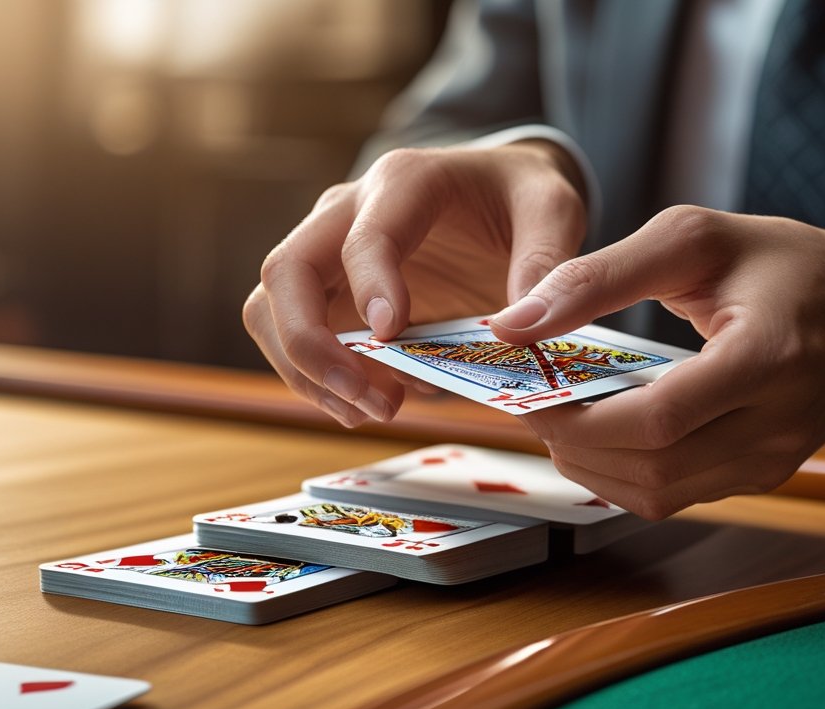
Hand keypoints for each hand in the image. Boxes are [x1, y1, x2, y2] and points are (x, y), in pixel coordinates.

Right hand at [244, 141, 585, 426]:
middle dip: (311, 345)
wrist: (499, 190)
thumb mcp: (554, 208)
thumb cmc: (520, 195)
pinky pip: (292, 335)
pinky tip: (372, 402)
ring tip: (375, 410)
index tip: (390, 335)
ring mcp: (328, 251)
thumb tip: (520, 329)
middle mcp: (348, 211)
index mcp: (405, 181)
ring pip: (270, 309)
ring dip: (307, 371)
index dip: (369, 287)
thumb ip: (546, 262)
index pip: (363, 236)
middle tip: (369, 399)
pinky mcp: (328, 291)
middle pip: (286, 272)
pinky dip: (317, 379)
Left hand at [489, 206, 824, 519]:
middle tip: (532, 402)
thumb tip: (514, 323)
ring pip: (658, 495)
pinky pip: (678, 496)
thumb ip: (599, 276)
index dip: (578, 417)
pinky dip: (625, 473)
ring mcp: (775, 461)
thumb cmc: (787, 263)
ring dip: (593, 464)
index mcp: (769, 356)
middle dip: (574, 443)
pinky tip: (603, 433)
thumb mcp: (694, 238)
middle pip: (652, 468)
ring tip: (561, 415)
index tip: (526, 390)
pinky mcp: (765, 477)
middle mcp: (779, 423)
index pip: (658, 419)